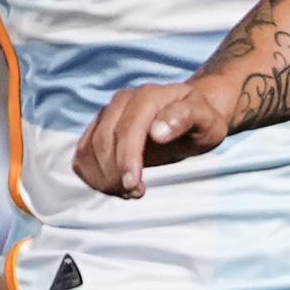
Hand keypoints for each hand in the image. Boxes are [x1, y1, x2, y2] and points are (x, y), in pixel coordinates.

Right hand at [71, 76, 240, 198]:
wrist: (192, 113)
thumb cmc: (202, 119)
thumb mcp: (206, 118)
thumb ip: (185, 118)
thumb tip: (157, 132)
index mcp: (148, 96)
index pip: (128, 129)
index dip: (127, 159)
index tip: (135, 187)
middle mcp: (122, 101)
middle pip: (104, 141)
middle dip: (116, 173)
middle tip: (137, 194)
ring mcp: (107, 114)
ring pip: (89, 149)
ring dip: (103, 177)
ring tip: (129, 191)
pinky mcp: (98, 129)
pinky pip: (82, 154)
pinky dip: (92, 175)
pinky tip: (114, 186)